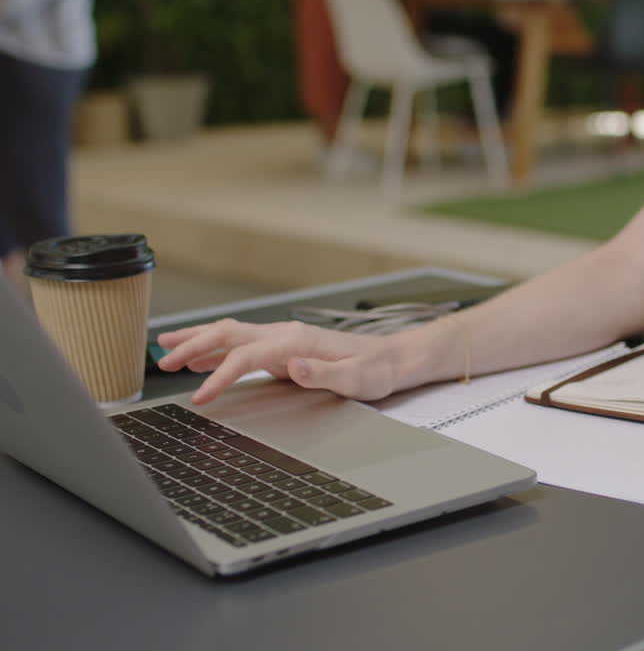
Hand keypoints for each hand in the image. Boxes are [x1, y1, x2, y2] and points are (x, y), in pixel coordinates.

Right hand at [156, 319, 404, 404]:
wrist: (393, 360)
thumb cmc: (377, 370)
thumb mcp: (357, 378)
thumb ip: (325, 373)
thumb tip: (295, 366)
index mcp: (298, 341)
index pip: (246, 355)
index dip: (220, 375)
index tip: (201, 396)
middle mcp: (285, 335)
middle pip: (228, 333)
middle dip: (192, 345)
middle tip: (162, 362)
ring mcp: (283, 340)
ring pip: (230, 334)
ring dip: (197, 341)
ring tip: (165, 351)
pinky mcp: (283, 350)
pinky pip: (241, 346)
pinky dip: (215, 349)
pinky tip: (200, 358)